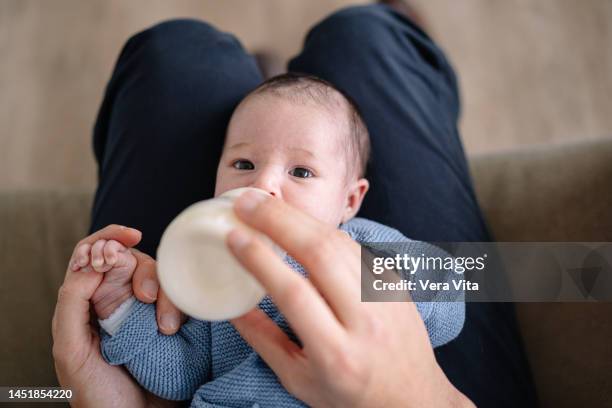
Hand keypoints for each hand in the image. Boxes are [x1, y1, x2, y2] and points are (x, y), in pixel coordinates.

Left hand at [52, 225, 181, 407]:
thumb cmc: (95, 394)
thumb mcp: (69, 348)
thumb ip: (71, 302)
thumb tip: (91, 263)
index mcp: (88, 302)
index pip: (93, 254)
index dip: (109, 238)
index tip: (128, 236)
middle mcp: (118, 301)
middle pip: (132, 260)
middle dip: (142, 271)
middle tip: (146, 298)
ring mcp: (147, 312)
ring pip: (160, 276)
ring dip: (166, 294)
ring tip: (166, 328)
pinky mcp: (172, 322)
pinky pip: (181, 298)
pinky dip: (181, 306)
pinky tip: (175, 328)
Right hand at [226, 192, 473, 406]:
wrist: (412, 397)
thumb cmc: (351, 395)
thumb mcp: (299, 380)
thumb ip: (264, 341)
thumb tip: (233, 305)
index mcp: (337, 354)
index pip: (295, 294)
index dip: (261, 260)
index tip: (234, 236)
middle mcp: (366, 320)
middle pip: (320, 254)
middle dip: (279, 221)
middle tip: (247, 202)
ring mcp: (384, 297)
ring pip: (339, 243)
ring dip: (299, 218)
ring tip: (266, 205)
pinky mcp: (392, 282)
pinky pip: (354, 246)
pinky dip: (322, 229)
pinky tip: (299, 222)